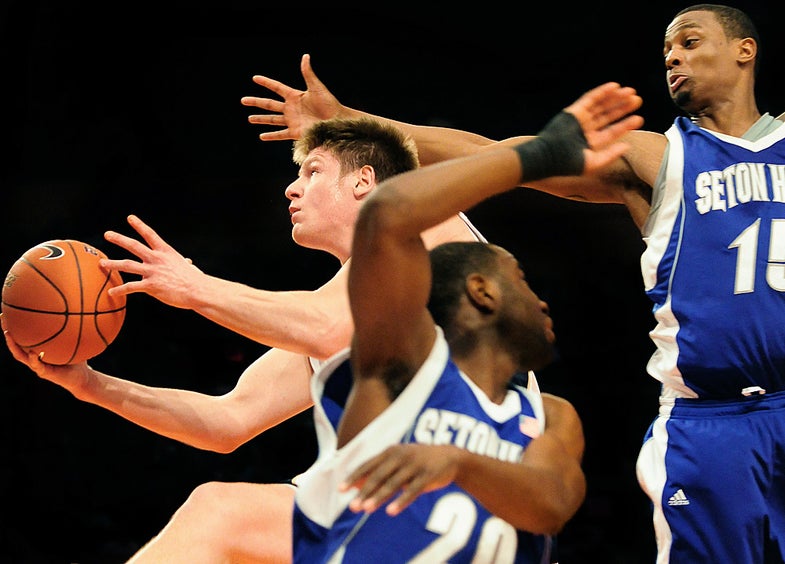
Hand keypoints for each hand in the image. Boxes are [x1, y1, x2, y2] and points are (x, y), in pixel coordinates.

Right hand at [2, 314, 89, 388]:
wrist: (83, 378)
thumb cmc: (78, 359)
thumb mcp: (75, 342)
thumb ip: (74, 330)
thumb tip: (77, 309)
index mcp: (39, 350)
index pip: (24, 338)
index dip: (16, 326)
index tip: (10, 311)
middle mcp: (35, 358)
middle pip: (16, 345)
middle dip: (8, 332)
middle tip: (3, 318)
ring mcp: (38, 366)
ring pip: (21, 356)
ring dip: (13, 345)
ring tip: (8, 333)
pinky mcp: (46, 373)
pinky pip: (37, 366)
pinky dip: (34, 359)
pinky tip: (33, 352)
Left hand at [100, 215, 202, 307]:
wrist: (198, 290)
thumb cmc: (195, 279)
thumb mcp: (188, 267)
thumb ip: (183, 263)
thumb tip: (188, 262)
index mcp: (166, 252)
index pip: (150, 234)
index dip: (139, 225)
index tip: (130, 218)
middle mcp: (156, 259)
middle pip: (133, 246)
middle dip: (119, 239)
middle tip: (107, 234)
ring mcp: (153, 272)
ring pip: (127, 265)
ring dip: (112, 263)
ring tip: (102, 263)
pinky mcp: (151, 286)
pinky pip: (131, 287)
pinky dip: (120, 290)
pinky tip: (112, 293)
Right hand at [241, 53, 342, 141]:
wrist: (336, 121)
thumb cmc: (329, 104)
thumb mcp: (316, 87)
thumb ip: (308, 73)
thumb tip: (305, 56)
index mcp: (295, 96)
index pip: (276, 88)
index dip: (266, 82)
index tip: (255, 78)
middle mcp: (291, 108)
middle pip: (269, 105)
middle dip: (256, 102)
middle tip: (243, 100)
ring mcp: (292, 120)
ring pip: (272, 120)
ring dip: (261, 119)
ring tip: (250, 118)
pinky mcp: (295, 132)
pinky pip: (280, 134)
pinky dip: (271, 136)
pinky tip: (262, 136)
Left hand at [339, 444, 460, 515]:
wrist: (450, 457)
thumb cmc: (418, 462)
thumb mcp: (398, 463)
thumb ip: (378, 472)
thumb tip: (355, 485)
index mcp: (391, 451)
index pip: (368, 465)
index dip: (354, 477)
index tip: (341, 490)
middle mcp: (401, 456)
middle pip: (378, 475)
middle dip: (364, 491)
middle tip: (353, 507)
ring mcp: (415, 465)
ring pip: (393, 483)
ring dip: (379, 497)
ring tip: (366, 509)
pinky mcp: (428, 475)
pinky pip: (412, 490)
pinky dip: (401, 501)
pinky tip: (390, 511)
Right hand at [566, 81, 643, 174]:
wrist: (548, 157)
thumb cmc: (568, 164)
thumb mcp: (594, 162)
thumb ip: (611, 155)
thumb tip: (627, 146)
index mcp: (591, 143)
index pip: (611, 131)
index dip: (626, 125)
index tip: (639, 119)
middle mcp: (586, 130)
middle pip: (608, 115)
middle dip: (622, 108)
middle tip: (637, 101)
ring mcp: (579, 119)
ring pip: (601, 105)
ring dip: (615, 98)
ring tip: (631, 92)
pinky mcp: (573, 111)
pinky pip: (590, 98)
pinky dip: (602, 92)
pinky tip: (615, 87)